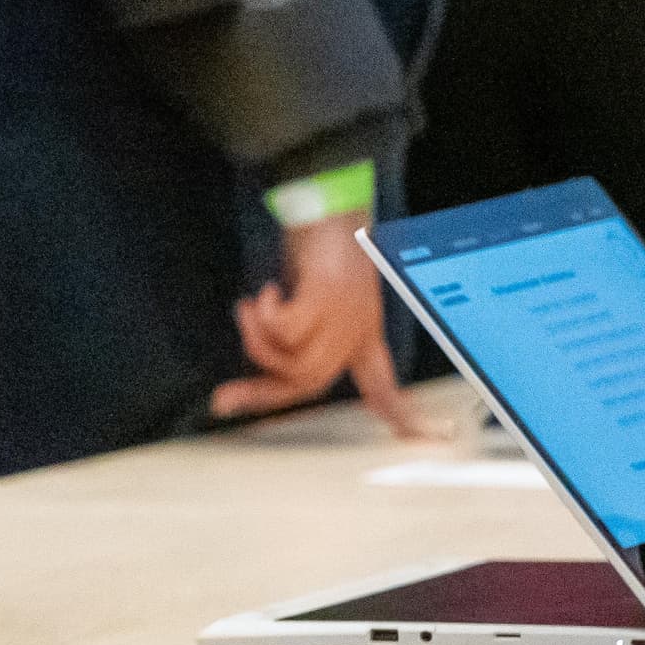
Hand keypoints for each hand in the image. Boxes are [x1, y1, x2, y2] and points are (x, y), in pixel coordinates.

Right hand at [212, 212, 438, 438]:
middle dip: (259, 393)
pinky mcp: (327, 299)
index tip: (419, 440)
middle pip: (309, 384)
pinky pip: (286, 332)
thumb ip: (300, 323)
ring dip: (257, 343)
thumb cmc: (322, 240)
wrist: (329, 204)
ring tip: (247, 314)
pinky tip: (265, 295)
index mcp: (363, 331)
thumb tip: (264, 354)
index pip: (383, 385)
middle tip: (225, 397)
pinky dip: (264, 315)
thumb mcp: (315, 290)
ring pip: (295, 365)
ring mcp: (344, 316)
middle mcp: (357, 329)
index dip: (397, 416)